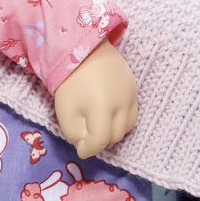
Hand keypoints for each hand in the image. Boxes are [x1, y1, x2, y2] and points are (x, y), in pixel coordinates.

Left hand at [54, 40, 137, 158]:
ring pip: (127, 128)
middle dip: (100, 140)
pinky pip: (133, 114)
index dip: (88, 149)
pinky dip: (122, 121)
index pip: (100, 142)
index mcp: (102, 110)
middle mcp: (122, 105)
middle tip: (86, 133)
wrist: (85, 50)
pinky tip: (109, 115)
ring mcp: (131, 96)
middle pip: (114, 136)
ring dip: (112, 131)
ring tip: (97, 124)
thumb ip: (73, 133)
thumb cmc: (70, 82)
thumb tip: (84, 145)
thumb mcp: (64, 111)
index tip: (80, 148)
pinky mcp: (135, 90)